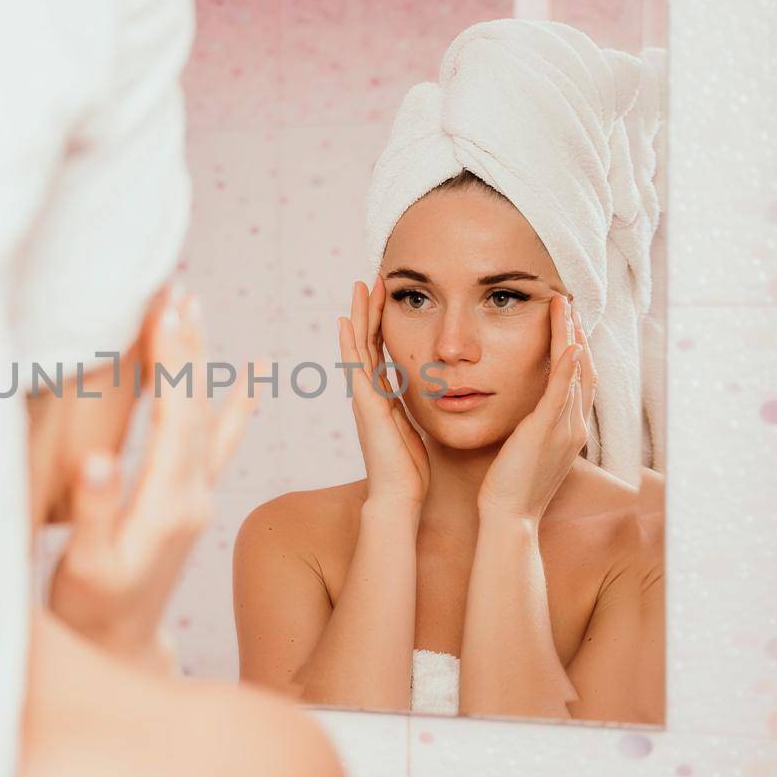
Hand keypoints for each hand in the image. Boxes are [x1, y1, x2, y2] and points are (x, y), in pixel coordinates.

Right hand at [48, 283, 257, 671]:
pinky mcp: (191, 504)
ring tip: (197, 312)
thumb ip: (95, 516)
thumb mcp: (86, 570)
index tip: (166, 308)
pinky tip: (251, 381)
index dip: (171, 360)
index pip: (176, 415)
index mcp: (167, 504)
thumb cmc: (91, 613)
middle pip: (196, 406)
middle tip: (179, 291)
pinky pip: (220, 446)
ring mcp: (197, 498)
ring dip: (202, 363)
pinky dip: (234, 408)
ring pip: (207, 417)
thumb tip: (100, 461)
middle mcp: (193, 496)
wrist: (121, 652)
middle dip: (187, 346)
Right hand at [338, 276, 429, 507]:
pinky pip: (355, 366)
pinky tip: (345, 321)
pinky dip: (349, 342)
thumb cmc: (410, 471)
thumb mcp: (418, 429)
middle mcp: (369, 393)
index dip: (382, 322)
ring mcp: (363, 398)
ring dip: (358, 315)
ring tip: (360, 286)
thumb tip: (431, 392)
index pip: (381, 350)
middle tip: (371, 278)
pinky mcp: (364, 404)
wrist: (399, 497)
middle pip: (366, 341)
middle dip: (368, 310)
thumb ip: (416, 409)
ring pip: (358, 346)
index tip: (387, 296)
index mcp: (383, 397)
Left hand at [478, 292, 596, 521]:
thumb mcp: (526, 452)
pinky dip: (567, 365)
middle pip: (584, 370)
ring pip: (575, 373)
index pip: (579, 381)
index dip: (577, 350)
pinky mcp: (547, 431)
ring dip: (571, 337)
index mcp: (569, 431)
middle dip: (577, 334)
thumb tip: (526, 414)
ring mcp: (564, 428)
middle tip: (568, 304)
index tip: (568, 325)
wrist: (510, 518)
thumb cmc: (510, 489)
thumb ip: (533, 429)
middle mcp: (574, 426)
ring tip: (564, 308)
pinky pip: (562, 391)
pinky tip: (569, 343)